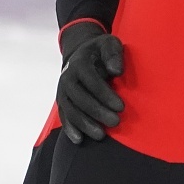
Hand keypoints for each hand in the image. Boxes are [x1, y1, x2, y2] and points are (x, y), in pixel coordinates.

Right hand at [57, 24, 124, 142]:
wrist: (81, 54)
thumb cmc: (100, 51)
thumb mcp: (109, 44)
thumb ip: (114, 54)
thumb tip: (117, 71)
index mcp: (79, 64)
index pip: (91, 81)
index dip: (105, 95)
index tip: (121, 107)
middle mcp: (67, 78)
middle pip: (80, 99)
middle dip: (98, 112)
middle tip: (116, 122)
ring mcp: (62, 92)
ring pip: (71, 110)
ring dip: (85, 124)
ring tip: (101, 135)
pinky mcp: (62, 102)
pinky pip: (64, 117)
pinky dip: (70, 129)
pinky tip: (80, 140)